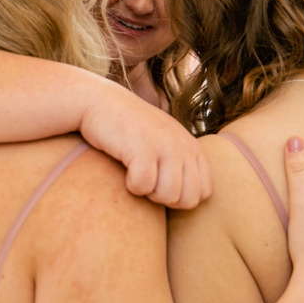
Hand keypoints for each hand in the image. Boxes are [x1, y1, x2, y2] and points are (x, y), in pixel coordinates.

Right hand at [80, 84, 212, 208]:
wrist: (101, 102)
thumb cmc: (130, 129)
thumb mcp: (165, 141)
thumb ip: (181, 163)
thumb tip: (190, 197)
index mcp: (192, 147)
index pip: (203, 192)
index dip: (180, 198)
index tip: (160, 183)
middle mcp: (183, 146)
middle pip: (188, 200)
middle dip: (165, 199)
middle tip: (147, 180)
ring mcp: (165, 146)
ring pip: (168, 195)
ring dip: (148, 193)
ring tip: (136, 173)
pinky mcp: (142, 148)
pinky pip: (144, 186)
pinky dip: (131, 185)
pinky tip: (124, 169)